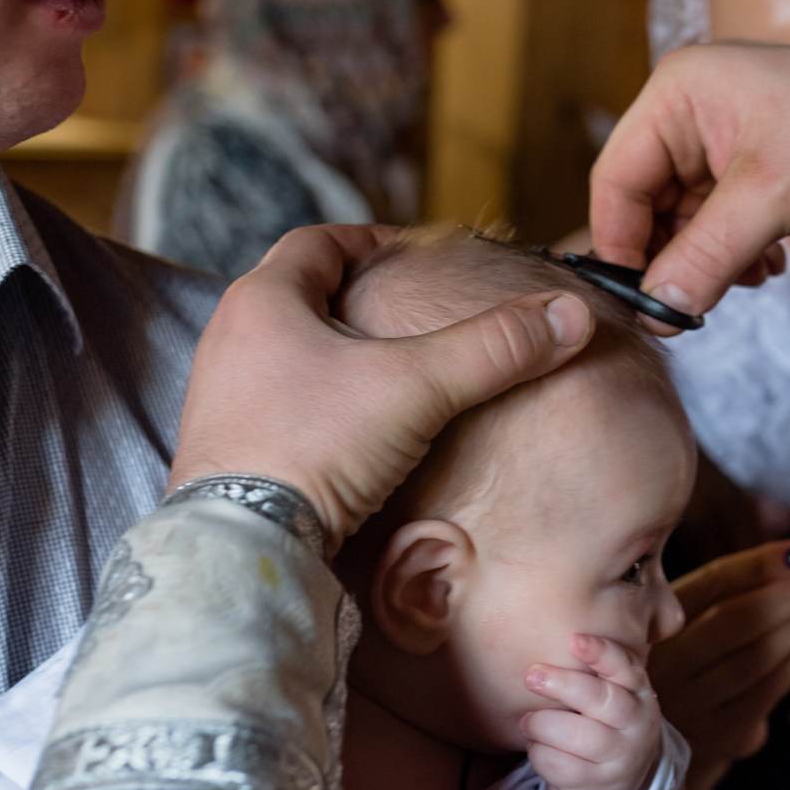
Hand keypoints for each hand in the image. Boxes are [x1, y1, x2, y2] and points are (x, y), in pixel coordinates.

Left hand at [169, 225, 594, 546]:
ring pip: (288, 352)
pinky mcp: (225, 446)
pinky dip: (319, 402)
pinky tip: (356, 430)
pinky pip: (279, 402)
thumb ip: (493, 348)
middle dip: (358, 297)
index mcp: (262, 300)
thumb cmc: (314, 448)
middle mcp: (229, 338)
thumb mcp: (417, 387)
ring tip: (391, 373)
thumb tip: (570, 316)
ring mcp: (220, 395)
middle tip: (411, 312)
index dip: (373, 241)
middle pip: (301, 294)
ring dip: (337, 354)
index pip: (318, 241)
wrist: (245, 548)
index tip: (417, 256)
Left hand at [522, 634, 663, 789]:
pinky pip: (560, 767)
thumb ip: (595, 671)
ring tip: (528, 722)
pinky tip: (537, 747)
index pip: (626, 668)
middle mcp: (636, 726)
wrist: (622, 782)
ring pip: (578, 737)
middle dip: (563, 684)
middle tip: (532, 676)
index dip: (602, 653)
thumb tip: (557, 637)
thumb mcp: (613, 695)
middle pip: (603, 701)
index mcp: (639, 694)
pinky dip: (540, 754)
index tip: (574, 639)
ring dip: (543, 725)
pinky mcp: (598, 788)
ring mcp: (620, 760)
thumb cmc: (606, 724)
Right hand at [589, 42, 789, 328]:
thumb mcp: (771, 197)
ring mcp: (721, 139)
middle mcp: (690, 111)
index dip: (621, 244)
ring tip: (753, 276)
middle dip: (673, 257)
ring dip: (708, 260)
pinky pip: (718, 220)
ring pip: (683, 218)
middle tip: (692, 308)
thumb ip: (706, 255)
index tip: (639, 301)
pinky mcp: (753, 166)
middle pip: (646, 202)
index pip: (616, 179)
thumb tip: (658, 309)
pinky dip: (734, 252)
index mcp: (677, 94)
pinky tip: (770, 266)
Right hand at [650, 541, 789, 789]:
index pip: (711, 585)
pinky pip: (769, 691)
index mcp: (651, 623)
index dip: (761, 565)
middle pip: (733, 622)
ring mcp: (693, 705)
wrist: (656, 740)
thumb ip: (732, 586)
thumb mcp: (686, 619)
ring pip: (756, 658)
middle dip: (787, 596)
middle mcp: (665, 666)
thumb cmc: (683, 661)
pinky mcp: (722, 735)